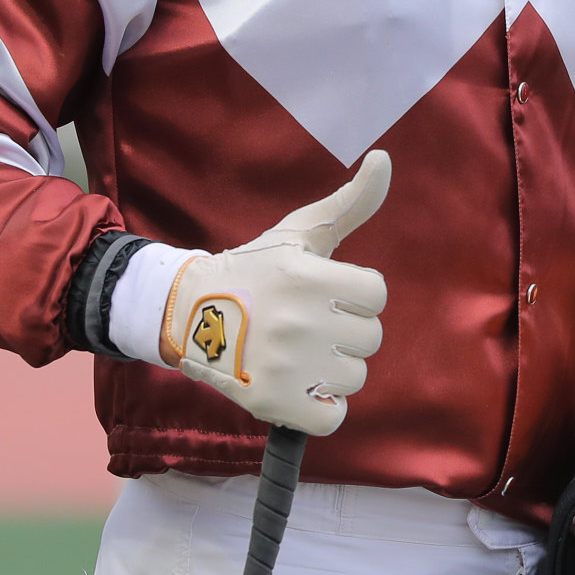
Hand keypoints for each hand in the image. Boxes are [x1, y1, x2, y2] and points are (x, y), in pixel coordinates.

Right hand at [160, 150, 390, 435]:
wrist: (189, 315)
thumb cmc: (256, 269)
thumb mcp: (301, 231)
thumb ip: (351, 201)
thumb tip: (384, 157)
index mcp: (307, 276)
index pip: (376, 293)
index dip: (356, 293)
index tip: (328, 291)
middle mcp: (298, 320)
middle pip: (369, 337)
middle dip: (345, 330)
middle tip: (311, 323)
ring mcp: (284, 365)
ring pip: (354, 376)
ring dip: (334, 368)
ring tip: (303, 352)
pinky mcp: (272, 403)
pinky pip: (333, 417)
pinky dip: (323, 407)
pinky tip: (303, 386)